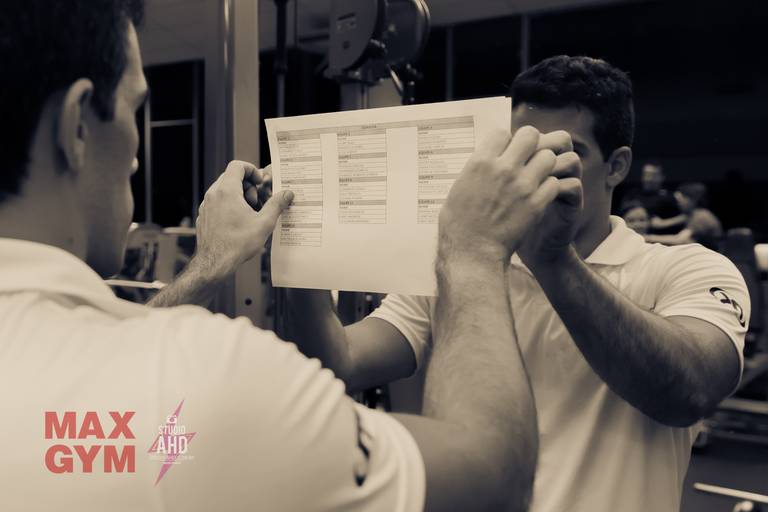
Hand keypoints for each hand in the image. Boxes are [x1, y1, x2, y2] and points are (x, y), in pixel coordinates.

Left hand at [194, 160, 292, 279]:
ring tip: (248, 213)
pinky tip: (238, 222)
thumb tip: (287, 194)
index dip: (251, 170)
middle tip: (256, 201)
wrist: (215, 263)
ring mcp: (206, 205)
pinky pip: (217, 202)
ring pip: (223, 190)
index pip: (237, 166)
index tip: (260, 182)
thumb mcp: (264, 223)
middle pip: (230, 177)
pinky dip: (229, 205)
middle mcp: (213, 195)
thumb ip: (277, 204)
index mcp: (227, 191)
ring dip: (238, 196)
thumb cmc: (237, 244)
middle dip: (247, 185)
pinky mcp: (204, 216)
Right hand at [438, 126, 575, 262]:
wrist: (473, 252)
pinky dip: (549, 186)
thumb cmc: (459, 224)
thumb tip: (484, 159)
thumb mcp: (458, 188)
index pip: (502, 132)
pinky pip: (554, 182)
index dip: (505, 140)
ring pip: (547, 156)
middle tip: (526, 157)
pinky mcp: (537, 203)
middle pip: (530, 135)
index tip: (504, 151)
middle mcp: (503, 169)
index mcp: (480, 163)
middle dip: (530, 143)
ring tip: (536, 175)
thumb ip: (475, 169)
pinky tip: (539, 194)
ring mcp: (523, 185)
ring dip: (543, 164)